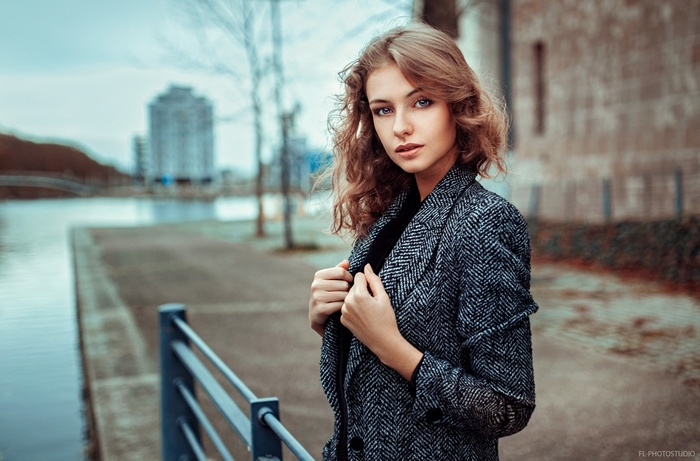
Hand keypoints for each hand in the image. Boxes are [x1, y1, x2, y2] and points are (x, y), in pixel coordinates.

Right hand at [309, 259, 352, 335]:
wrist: (317, 315)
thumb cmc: (328, 294)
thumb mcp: (331, 280)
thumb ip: (339, 270)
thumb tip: (347, 262)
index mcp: (318, 275)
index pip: (341, 272)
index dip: (349, 278)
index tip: (349, 283)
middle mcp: (316, 285)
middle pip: (344, 284)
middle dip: (348, 290)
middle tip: (345, 294)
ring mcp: (317, 297)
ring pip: (343, 295)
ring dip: (346, 299)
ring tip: (343, 301)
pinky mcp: (321, 309)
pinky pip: (340, 305)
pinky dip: (343, 307)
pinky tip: (340, 308)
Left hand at [341, 264, 422, 379]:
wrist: (383, 341)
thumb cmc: (386, 319)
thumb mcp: (383, 297)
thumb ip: (374, 280)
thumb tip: (366, 266)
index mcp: (359, 295)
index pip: (358, 276)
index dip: (368, 282)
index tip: (374, 292)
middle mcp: (348, 302)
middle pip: (353, 286)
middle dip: (362, 290)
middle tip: (372, 303)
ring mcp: (344, 312)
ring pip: (349, 296)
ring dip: (357, 299)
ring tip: (368, 310)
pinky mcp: (343, 320)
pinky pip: (346, 307)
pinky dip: (353, 309)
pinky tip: (362, 317)